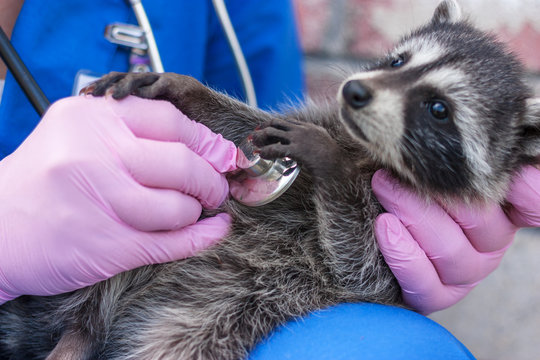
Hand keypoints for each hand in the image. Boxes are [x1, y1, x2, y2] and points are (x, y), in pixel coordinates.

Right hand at [0, 95, 236, 302]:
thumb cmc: (44, 178)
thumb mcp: (77, 132)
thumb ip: (134, 130)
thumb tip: (206, 146)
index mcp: (92, 118)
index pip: (171, 121)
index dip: (205, 141)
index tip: (220, 154)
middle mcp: (96, 156)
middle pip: (183, 163)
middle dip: (211, 179)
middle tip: (216, 187)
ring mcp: (102, 202)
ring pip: (180, 207)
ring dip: (197, 211)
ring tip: (194, 209)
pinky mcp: (108, 246)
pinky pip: (173, 243)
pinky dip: (204, 238)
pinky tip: (215, 231)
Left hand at [372, 166, 539, 313]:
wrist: (373, 209)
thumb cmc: (409, 181)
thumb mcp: (442, 169)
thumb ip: (489, 168)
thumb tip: (519, 174)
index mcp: (505, 213)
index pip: (533, 205)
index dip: (527, 192)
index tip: (508, 175)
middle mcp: (490, 246)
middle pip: (478, 219)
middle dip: (436, 190)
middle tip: (401, 167)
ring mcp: (464, 274)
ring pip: (450, 251)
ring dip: (412, 215)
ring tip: (383, 186)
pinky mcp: (434, 295)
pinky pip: (426, 286)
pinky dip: (404, 255)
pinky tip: (384, 224)